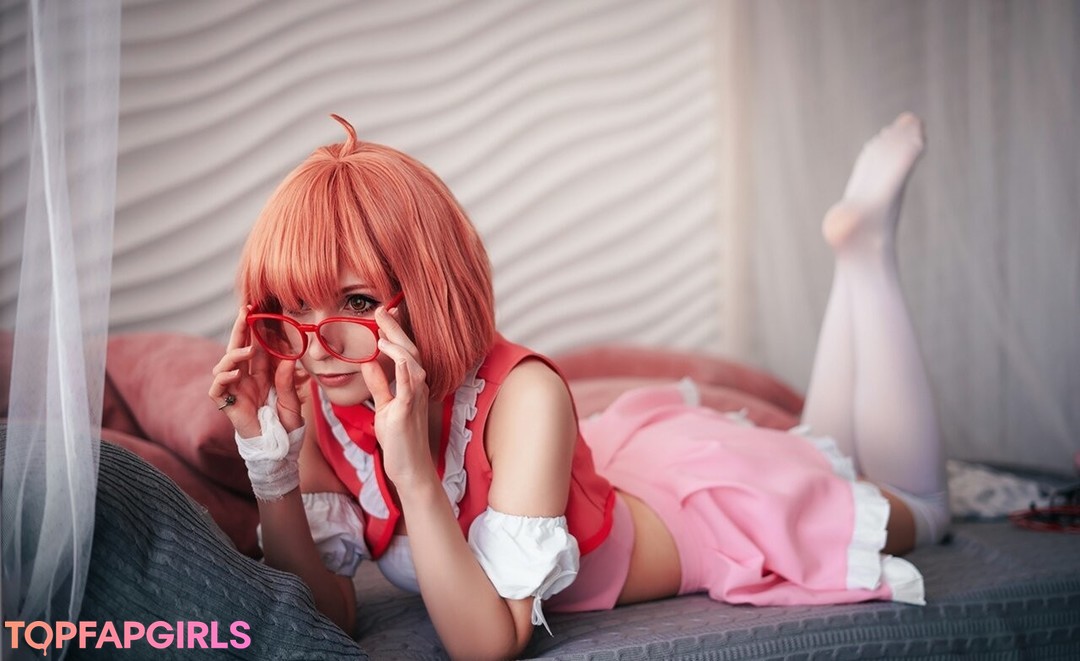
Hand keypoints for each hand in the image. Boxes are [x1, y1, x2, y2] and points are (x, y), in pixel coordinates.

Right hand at [209, 305, 303, 437]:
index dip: (253, 330)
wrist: (278, 448)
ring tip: (249, 350)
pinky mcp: (228, 405)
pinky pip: (217, 389)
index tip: (257, 310)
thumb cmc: (286, 426)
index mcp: (261, 375)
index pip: (255, 347)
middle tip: (245, 312)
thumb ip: (287, 382)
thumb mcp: (291, 402)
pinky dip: (223, 378)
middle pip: (237, 350)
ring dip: (234, 354)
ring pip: (223, 365)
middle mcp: (245, 379)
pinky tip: (235, 373)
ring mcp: (235, 391)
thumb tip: (289, 359)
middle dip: (239, 330)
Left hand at [360, 305, 436, 487]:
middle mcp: (417, 388)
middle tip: (382, 310)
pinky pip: (407, 384)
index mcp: (411, 385)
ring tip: (382, 328)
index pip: (405, 352)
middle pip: (410, 350)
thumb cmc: (400, 440)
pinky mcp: (408, 411)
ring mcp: (415, 399)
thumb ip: (379, 384)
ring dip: (397, 343)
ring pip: (411, 362)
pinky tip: (390, 353)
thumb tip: (368, 362)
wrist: (410, 469)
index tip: (381, 315)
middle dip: (396, 329)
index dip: (394, 333)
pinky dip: (401, 366)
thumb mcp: (386, 407)